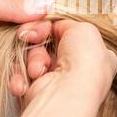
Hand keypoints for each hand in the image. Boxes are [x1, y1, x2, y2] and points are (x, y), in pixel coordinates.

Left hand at [0, 0, 51, 71]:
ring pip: (21, 53)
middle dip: (37, 49)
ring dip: (28, 65)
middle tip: (37, 64)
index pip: (34, 10)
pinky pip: (5, 69)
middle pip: (31, 34)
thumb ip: (11, 6)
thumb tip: (46, 5)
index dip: (40, 24)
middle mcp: (0, 17)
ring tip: (29, 77)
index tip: (37, 36)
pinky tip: (16, 85)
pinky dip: (12, 77)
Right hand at [0, 20, 116, 116]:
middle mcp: (78, 70)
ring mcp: (58, 82)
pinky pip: (22, 74)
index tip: (46, 25)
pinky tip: (25, 82)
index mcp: (95, 56)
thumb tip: (56, 25)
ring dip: (32, 59)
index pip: (71, 35)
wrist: (66, 94)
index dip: (56, 28)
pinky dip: (20, 76)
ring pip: (33, 57)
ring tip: (37, 70)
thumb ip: (68, 23)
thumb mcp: (85, 28)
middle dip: (38, 41)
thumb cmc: (83, 61)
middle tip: (33, 38)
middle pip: (48, 44)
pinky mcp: (38, 92)